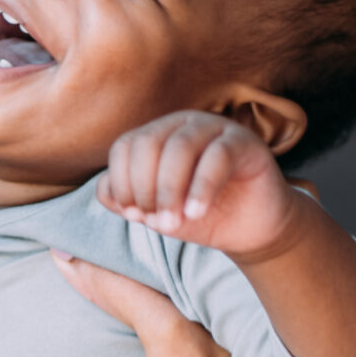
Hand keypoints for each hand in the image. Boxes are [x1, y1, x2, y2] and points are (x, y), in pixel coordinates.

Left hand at [96, 111, 313, 262]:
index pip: (125, 146)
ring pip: (181, 146)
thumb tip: (108, 191)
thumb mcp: (155, 213)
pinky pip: (218, 156)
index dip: (122, 182)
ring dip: (170, 190)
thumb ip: (126, 201)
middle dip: (145, 188)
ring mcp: (216, 128)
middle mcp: (183, 125)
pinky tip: (197, 214)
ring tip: (174, 223)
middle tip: (157, 222)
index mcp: (157, 135)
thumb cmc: (198, 216)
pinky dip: (201, 188)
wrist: (247, 231)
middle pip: (149, 143)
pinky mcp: (245, 142)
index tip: (133, 215)